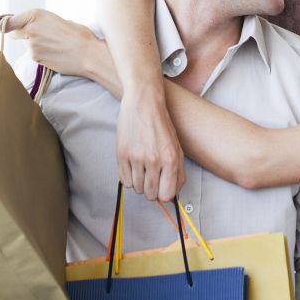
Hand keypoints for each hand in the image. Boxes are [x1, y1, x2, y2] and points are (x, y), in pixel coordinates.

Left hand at [3, 9, 99, 76]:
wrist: (88, 54)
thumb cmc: (80, 36)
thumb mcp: (60, 20)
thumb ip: (44, 23)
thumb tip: (38, 29)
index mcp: (36, 14)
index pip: (10, 21)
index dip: (7, 26)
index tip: (5, 29)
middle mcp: (30, 28)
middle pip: (15, 34)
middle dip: (22, 36)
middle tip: (39, 38)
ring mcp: (31, 44)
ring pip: (27, 46)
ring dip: (36, 47)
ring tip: (55, 48)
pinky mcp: (35, 58)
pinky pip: (34, 56)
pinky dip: (41, 56)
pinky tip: (55, 55)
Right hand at [117, 85, 185, 200]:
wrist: (143, 103)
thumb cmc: (162, 125)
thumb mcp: (177, 147)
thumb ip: (178, 173)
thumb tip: (173, 195)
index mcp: (171, 159)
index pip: (166, 195)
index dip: (164, 195)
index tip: (162, 189)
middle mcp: (154, 160)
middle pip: (151, 195)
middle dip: (152, 190)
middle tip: (151, 178)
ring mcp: (136, 158)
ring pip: (137, 188)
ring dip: (140, 183)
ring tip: (142, 169)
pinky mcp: (122, 154)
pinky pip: (124, 181)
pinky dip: (128, 178)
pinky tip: (133, 167)